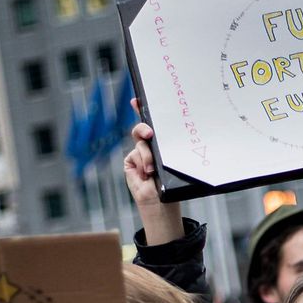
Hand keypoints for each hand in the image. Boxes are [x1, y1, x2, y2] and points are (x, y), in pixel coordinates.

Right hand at [122, 111, 183, 244]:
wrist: (161, 203)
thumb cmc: (172, 184)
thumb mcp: (172, 161)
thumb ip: (165, 149)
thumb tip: (164, 135)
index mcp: (163, 144)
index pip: (154, 124)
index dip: (143, 109)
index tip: (137, 99)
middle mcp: (151, 146)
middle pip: (142, 129)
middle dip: (143, 128)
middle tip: (149, 134)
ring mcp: (140, 154)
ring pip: (140, 144)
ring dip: (146, 157)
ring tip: (152, 171)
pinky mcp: (130, 162)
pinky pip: (133, 156)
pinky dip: (140, 165)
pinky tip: (146, 175)